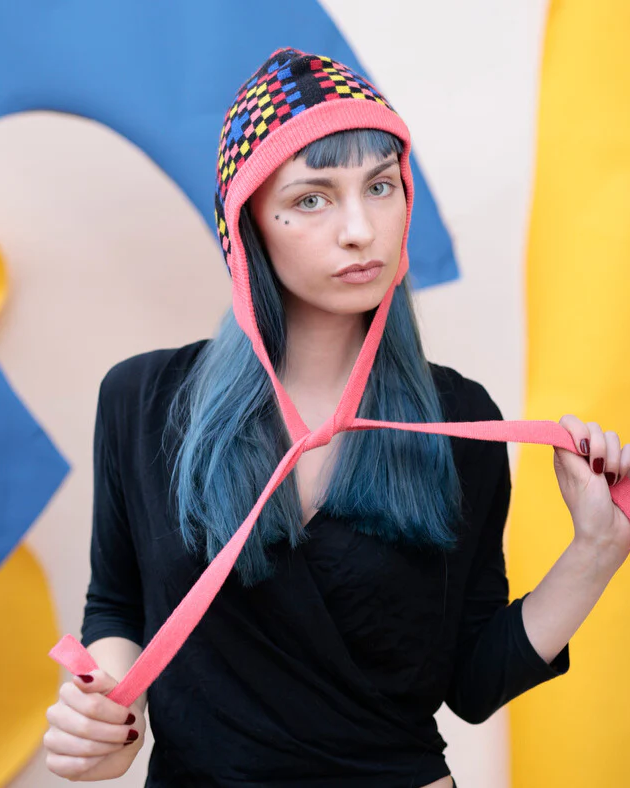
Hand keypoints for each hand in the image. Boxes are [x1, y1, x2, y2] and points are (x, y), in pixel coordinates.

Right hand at [44, 669, 144, 780]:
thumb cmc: (119, 711)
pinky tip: (102, 755)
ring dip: (106, 747)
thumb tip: (80, 679)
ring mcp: (51, 737)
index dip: (114, 713)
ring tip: (118, 744)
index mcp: (69, 691)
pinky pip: (72, 766)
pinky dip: (94, 762)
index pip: (91, 704)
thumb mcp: (120, 691)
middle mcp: (56, 713)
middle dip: (113, 732)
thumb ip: (102, 680)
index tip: (128, 716)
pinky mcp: (52, 760)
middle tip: (127, 734)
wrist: (121, 735)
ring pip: (80, 746)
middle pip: (85, 726)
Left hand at [554, 415, 629, 566]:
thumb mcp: (574, 478)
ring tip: (609, 481)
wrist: (610, 533)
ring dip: (613, 460)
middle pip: (594, 426)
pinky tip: (620, 480)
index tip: (582, 448)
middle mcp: (585, 453)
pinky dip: (627, 464)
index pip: (568, 422)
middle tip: (597, 472)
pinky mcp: (624, 465)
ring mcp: (605, 458)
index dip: (577, 429)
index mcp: (567, 454)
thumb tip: (562, 430)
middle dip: (599, 449)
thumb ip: (569, 452)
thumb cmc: (587, 509)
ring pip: (614, 437)